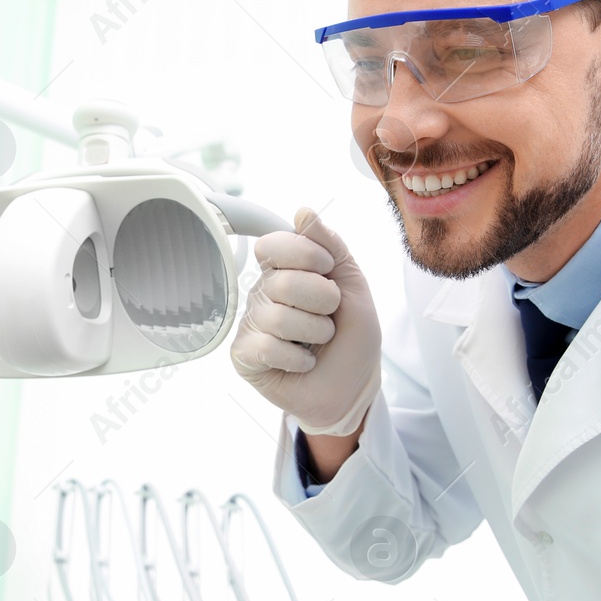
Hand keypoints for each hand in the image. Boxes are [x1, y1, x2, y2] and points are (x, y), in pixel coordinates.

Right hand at [230, 207, 380, 435]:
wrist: (353, 389)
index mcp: (285, 270)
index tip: (328, 271)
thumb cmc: (352, 339)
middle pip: (282, 280)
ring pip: (278, 317)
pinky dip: (298, 358)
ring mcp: (252, 324)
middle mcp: (264, 292)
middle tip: (330, 316)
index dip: (306, 255)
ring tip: (319, 343)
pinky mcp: (246, 355)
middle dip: (322, 300)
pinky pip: (267, 347)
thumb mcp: (354, 287)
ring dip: (315, 333)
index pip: (274, 244)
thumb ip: (332, 247)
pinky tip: (303, 362)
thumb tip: (303, 211)